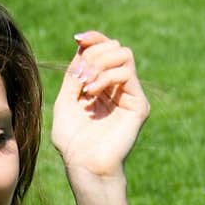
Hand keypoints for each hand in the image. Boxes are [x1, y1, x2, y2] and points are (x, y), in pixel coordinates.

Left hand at [51, 30, 149, 179]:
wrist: (84, 166)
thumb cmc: (73, 141)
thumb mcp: (65, 101)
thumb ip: (74, 75)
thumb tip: (82, 47)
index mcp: (102, 85)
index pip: (104, 50)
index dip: (93, 39)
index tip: (78, 39)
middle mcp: (118, 88)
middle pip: (115, 47)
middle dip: (94, 53)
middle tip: (80, 75)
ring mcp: (130, 95)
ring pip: (124, 54)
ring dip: (100, 63)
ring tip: (86, 84)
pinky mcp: (139, 104)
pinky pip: (127, 73)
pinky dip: (106, 76)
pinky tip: (92, 93)